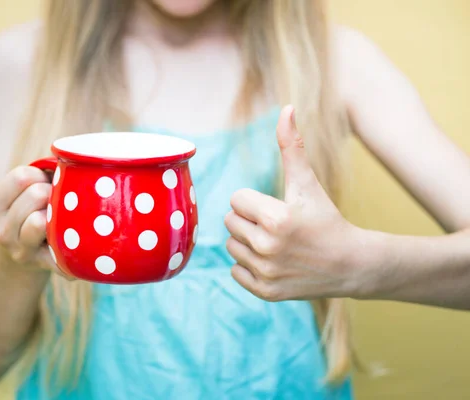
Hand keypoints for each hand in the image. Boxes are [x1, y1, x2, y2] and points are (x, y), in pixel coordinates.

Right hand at [0, 166, 69, 276]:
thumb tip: (70, 157)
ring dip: (59, 213)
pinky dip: (69, 244)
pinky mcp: (44, 264)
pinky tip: (75, 242)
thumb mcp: (24, 192)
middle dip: (52, 192)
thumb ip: (41, 173)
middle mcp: (1, 232)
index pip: (21, 176)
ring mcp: (21, 251)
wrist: (26, 254)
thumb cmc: (33, 210)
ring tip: (61, 216)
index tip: (44, 182)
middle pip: (35, 194)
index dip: (40, 174)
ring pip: (42, 220)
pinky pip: (60, 249)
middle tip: (56, 200)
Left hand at [224, 105, 363, 300]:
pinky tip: (273, 261)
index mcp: (275, 218)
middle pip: (230, 222)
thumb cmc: (326, 219)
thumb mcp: (308, 183)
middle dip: (249, 220)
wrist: (350, 264)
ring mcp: (265, 272)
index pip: (236, 199)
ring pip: (231, 245)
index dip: (255, 201)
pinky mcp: (264, 291)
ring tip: (275, 243)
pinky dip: (249, 265)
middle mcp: (267, 247)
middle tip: (275, 226)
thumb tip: (286, 108)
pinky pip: (235, 270)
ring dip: (247, 242)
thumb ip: (292, 147)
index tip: (276, 208)